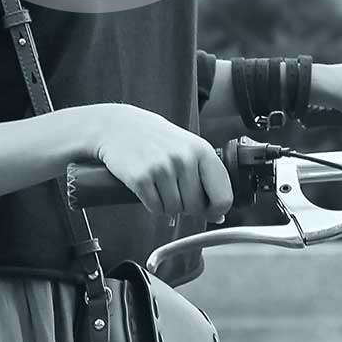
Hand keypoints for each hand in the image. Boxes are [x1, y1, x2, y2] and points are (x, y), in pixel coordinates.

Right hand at [87, 104, 233, 223]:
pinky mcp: (141, 178)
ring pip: (175, 210)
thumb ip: (206, 178)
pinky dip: (152, 204)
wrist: (119, 126)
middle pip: (196, 207)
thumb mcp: (187, 149)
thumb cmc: (156, 138)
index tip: (207, 208)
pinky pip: (155, 208)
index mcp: (202, 150)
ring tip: (159, 183)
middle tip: (174, 188)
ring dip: (167, 204)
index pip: (222, 197)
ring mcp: (162, 167)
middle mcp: (183, 158)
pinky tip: (148, 187)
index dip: (215, 209)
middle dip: (186, 205)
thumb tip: (219, 215)